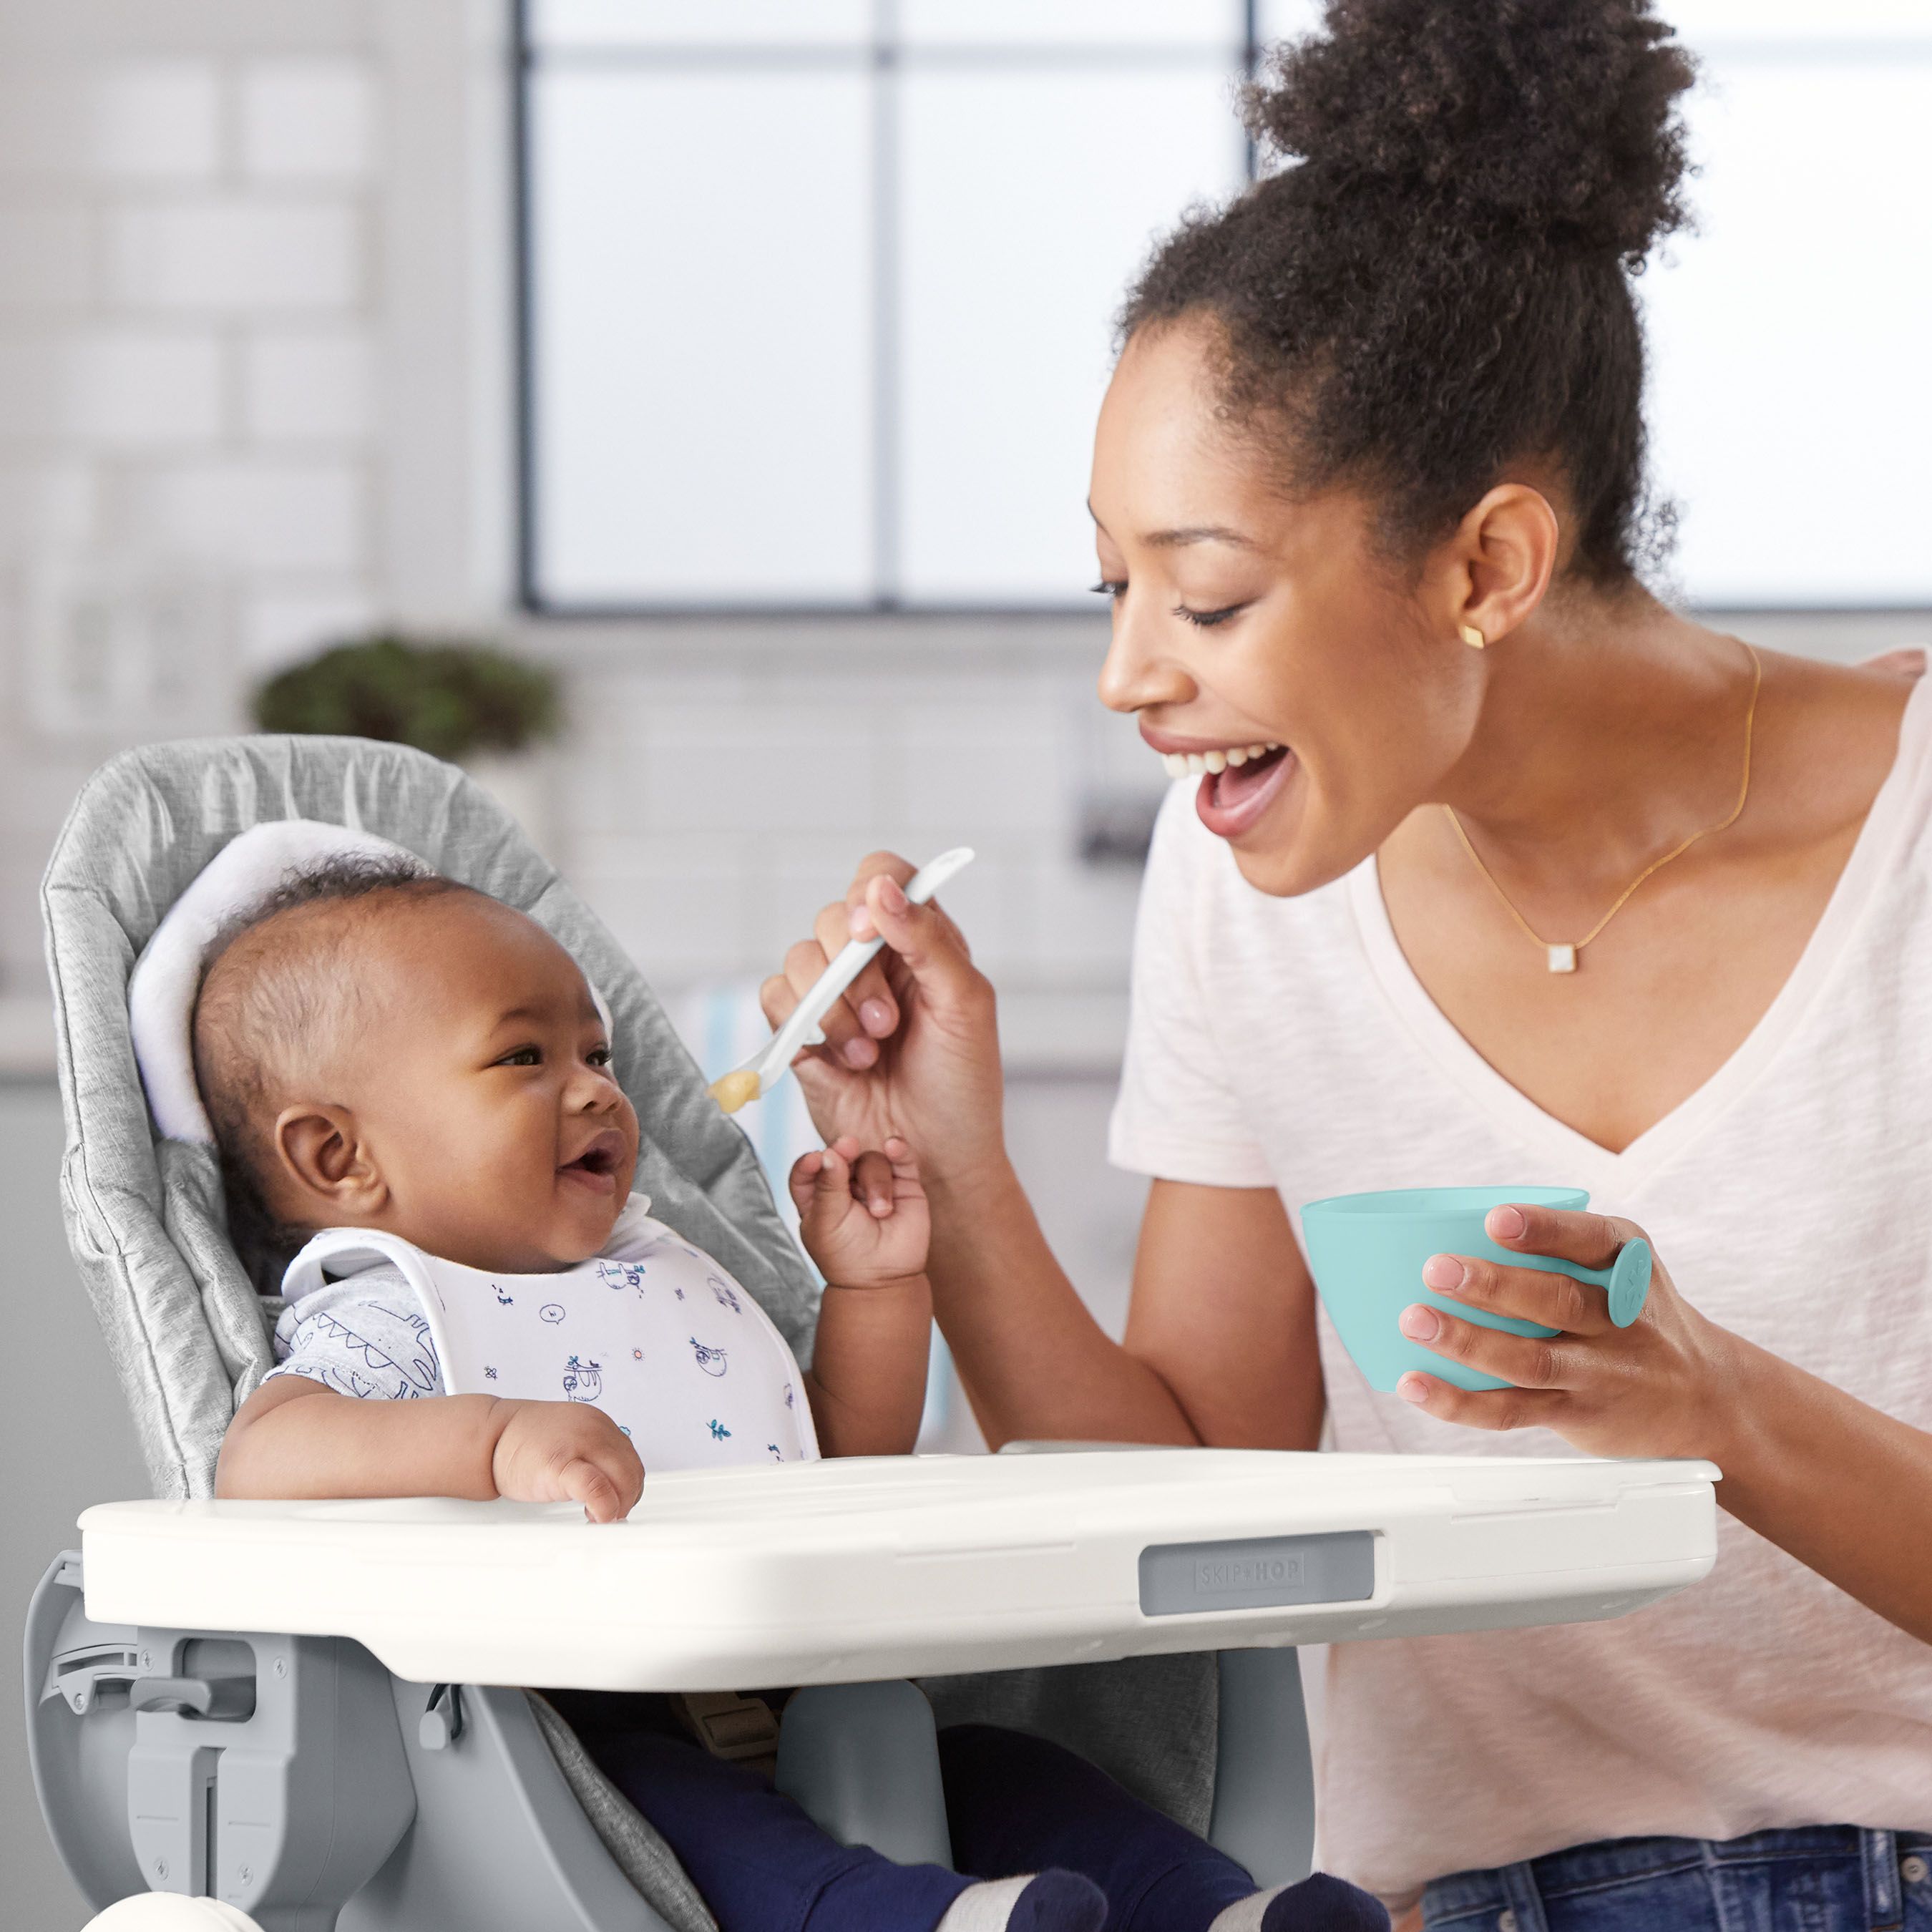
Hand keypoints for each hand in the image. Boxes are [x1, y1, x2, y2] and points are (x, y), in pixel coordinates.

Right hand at [491, 1399, 643, 1522]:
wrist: (491, 1434)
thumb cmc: (526, 1441)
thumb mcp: (572, 1438)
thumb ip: (596, 1455)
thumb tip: (615, 1488)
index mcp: (599, 1423)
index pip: (631, 1458)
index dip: (629, 1486)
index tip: (620, 1503)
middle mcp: (595, 1429)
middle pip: (631, 1469)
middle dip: (626, 1499)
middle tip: (611, 1515)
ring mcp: (578, 1445)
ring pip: (621, 1478)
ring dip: (617, 1504)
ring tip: (597, 1515)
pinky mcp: (559, 1465)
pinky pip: (595, 1487)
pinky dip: (603, 1505)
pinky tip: (595, 1516)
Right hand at [760, 853, 1004, 1185]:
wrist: (931, 1157)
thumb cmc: (961, 1084)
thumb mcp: (965, 1005)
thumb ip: (927, 941)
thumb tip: (883, 890)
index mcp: (921, 940)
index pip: (884, 878)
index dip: (870, 892)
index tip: (870, 931)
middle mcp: (875, 960)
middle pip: (834, 918)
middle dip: (855, 973)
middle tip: (888, 1024)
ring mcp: (835, 994)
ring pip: (800, 957)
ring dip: (834, 1009)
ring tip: (870, 1052)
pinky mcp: (801, 1030)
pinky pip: (775, 997)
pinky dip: (802, 1025)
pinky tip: (841, 1060)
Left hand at [790, 1135, 929, 1288]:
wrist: (883, 1279)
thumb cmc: (848, 1256)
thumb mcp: (827, 1222)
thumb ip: (827, 1186)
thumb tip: (829, 1152)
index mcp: (818, 1196)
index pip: (808, 1170)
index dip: (810, 1162)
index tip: (815, 1160)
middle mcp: (846, 1186)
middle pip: (842, 1157)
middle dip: (845, 1154)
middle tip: (846, 1149)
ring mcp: (875, 1184)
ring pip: (872, 1160)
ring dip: (876, 1181)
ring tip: (880, 1211)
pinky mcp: (903, 1186)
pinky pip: (901, 1159)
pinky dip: (899, 1150)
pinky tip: (893, 1146)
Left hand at [1392, 1203, 1741, 1461]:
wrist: (1708, 1399)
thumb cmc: (1637, 1316)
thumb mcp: (1625, 1269)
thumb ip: (1561, 1246)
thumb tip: (1449, 1222)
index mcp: (1629, 1267)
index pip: (1592, 1241)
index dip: (1544, 1230)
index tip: (1496, 1219)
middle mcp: (1620, 1320)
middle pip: (1556, 1301)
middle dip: (1493, 1285)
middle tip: (1436, 1269)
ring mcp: (1600, 1373)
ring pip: (1529, 1360)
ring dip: (1467, 1342)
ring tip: (1415, 1321)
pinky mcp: (1577, 1415)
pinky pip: (1513, 1411)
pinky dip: (1459, 1402)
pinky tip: (1416, 1385)